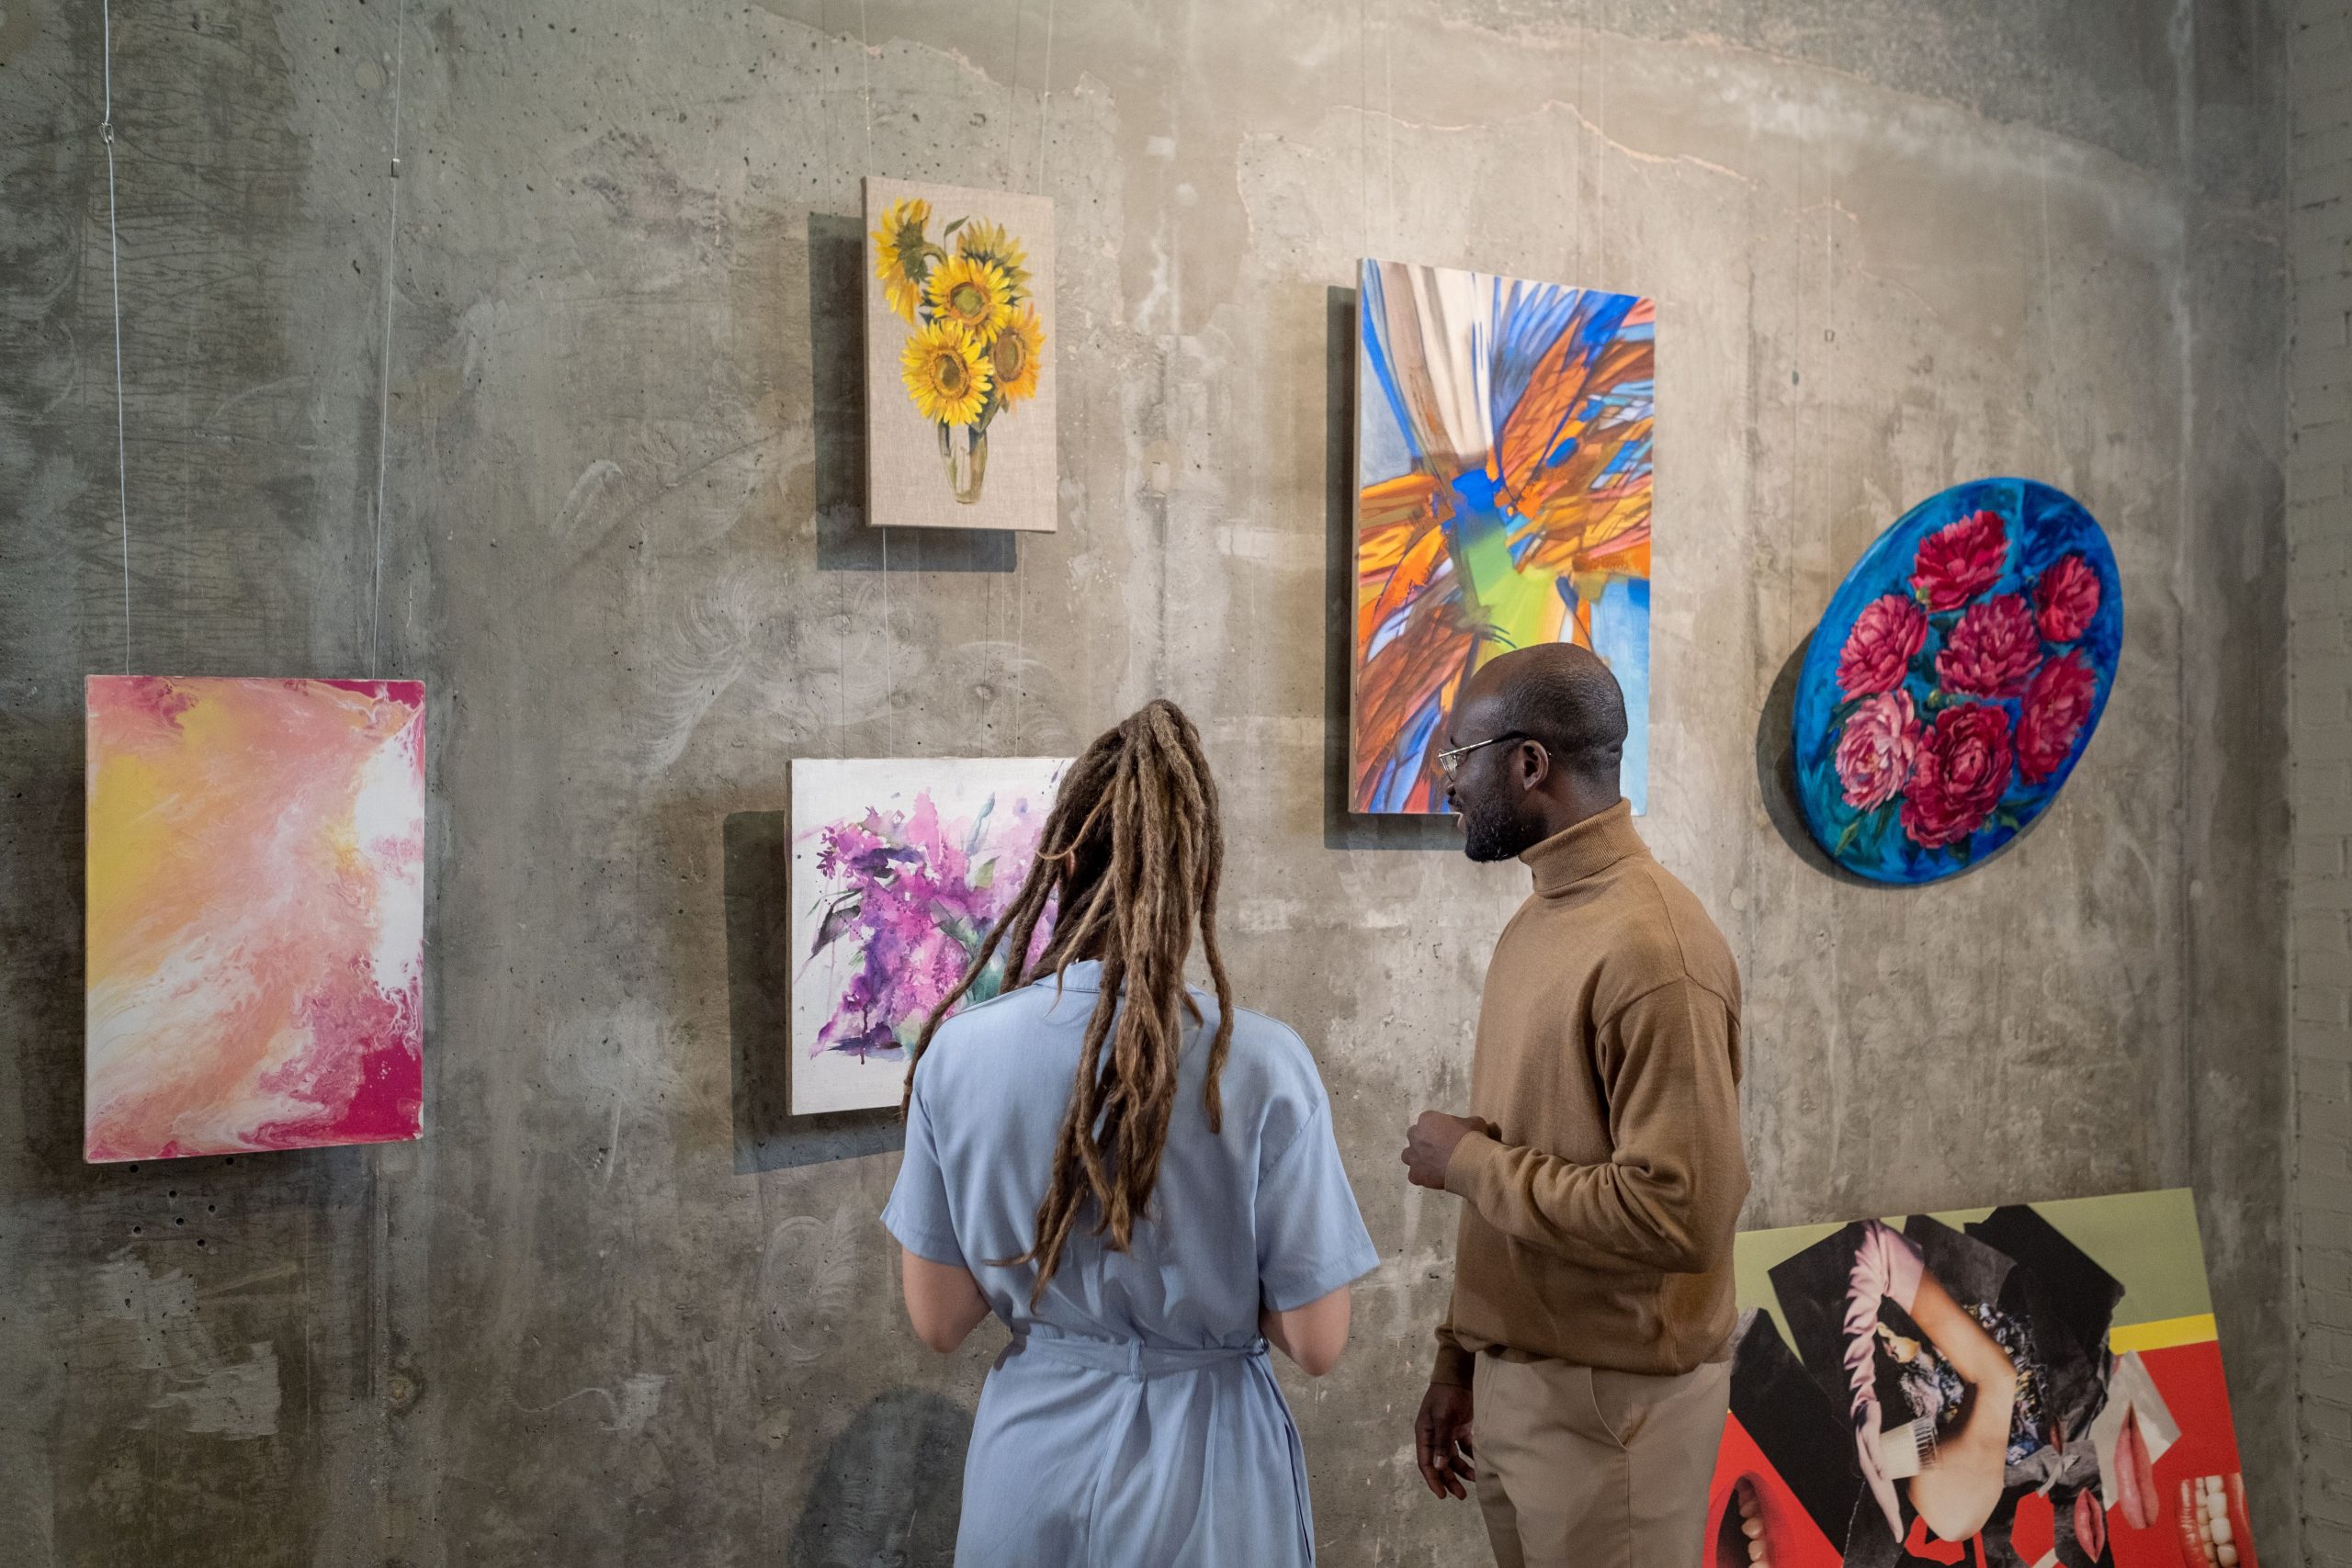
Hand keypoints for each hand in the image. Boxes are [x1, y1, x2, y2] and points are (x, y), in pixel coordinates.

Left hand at [1401, 1111, 1488, 1189]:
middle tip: (1439, 1149)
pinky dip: (1422, 1176)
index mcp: (1427, 1120)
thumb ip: (1466, 1123)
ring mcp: (1413, 1156)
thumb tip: (1469, 1126)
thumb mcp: (1475, 1122)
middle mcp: (1415, 1136)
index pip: (1428, 1122)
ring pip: (1409, 1156)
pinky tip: (1434, 1177)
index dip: (1438, 1130)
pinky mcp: (1415, 1174)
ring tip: (1433, 1164)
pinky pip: (1414, 1175)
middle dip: (1424, 1142)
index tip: (1448, 1136)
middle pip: (1415, 1137)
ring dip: (1418, 1158)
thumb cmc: (1472, 1139)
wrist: (1471, 1162)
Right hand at [1414, 1381, 1475, 1499]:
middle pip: (1440, 1463)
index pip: (1425, 1462)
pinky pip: (1465, 1448)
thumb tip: (1438, 1467)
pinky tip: (1479, 1464)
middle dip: (1450, 1480)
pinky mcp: (1461, 1428)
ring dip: (1461, 1470)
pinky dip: (1470, 1457)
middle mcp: (1434, 1435)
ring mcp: (1448, 1432)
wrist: (1460, 1374)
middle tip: (1462, 1496)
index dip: (1433, 1480)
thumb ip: (1441, 1443)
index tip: (1443, 1495)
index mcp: (1424, 1433)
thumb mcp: (1443, 1418)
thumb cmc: (1447, 1395)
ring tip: (1474, 1480)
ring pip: (1453, 1458)